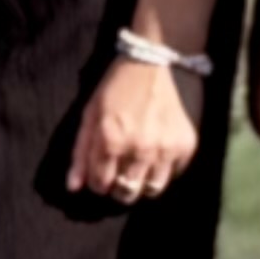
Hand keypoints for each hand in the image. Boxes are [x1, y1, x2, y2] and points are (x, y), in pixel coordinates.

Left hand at [64, 54, 202, 202]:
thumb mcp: (90, 116)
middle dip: (119, 189)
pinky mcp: (186, 144)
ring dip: (142, 184)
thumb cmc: (114, 90)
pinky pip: (174, 174)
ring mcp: (165, 148)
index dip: (98, 184)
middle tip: (120, 176)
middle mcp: (140, 148)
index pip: (101, 185)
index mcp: (111, 141)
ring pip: (152, 190)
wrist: (151, 64)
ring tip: (139, 169)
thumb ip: (80, 154)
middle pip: (127, 193)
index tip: (101, 175)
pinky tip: (157, 155)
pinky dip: (165, 170)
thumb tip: (73, 188)